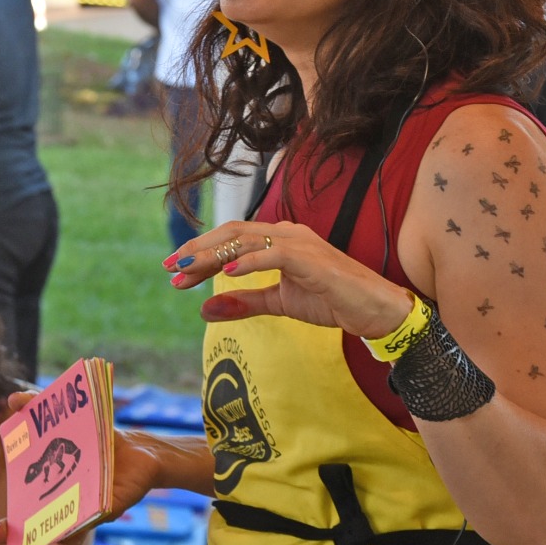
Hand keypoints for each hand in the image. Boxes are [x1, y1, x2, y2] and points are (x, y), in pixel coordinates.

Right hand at [0, 393, 163, 544]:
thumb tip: (13, 399)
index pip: (20, 528)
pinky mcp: (107, 511)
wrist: (136, 449)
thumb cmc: (94, 443)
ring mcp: (85, 518)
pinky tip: (67, 533)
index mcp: (46, 504)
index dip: (2, 534)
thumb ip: (35, 411)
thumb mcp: (60, 425)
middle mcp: (63, 517)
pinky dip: (77, 531)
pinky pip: (89, 526)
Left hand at [166, 221, 411, 339]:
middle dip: (198, 250)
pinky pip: (276, 254)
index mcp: (277, 240)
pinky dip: (251, 260)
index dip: (199, 253)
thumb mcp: (279, 303)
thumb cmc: (331, 301)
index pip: (230, 239)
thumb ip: (244, 303)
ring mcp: (300, 243)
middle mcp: (286, 234)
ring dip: (214, 255)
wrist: (375, 311)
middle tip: (170, 267)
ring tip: (188, 270)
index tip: (173, 271)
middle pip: (232, 233)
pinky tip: (229, 271)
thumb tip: (204, 309)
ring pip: (247, 239)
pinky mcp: (313, 260)